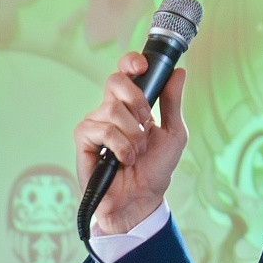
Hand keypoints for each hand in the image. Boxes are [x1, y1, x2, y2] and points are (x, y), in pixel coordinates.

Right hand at [73, 58, 187, 236]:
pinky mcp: (83, 143)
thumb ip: (172, 102)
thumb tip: (178, 72)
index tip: (142, 67)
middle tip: (145, 121)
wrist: (141, 200)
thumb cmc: (155, 170)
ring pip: (110, 109)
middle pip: (114, 81)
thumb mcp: (173, 133)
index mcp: (131, 106)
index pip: (124, 73)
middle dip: (135, 100)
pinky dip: (118, 145)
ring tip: (136, 152)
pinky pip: (98, 130)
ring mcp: (95, 126)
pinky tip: (123, 159)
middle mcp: (110, 112)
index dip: (130, 62)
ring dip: (131, 133)